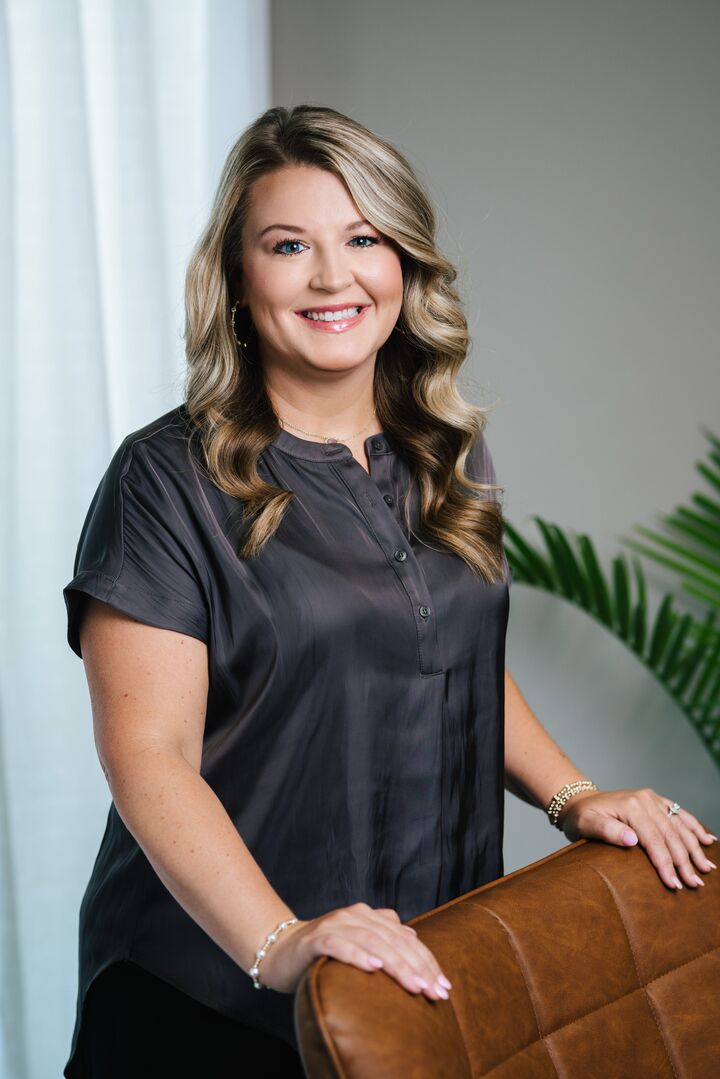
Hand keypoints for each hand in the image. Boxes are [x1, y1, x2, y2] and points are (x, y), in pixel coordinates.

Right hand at [252, 902, 452, 1001]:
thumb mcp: (359, 944)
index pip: (406, 939)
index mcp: (370, 916)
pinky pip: (340, 945)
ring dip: (396, 964)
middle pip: (394, 941)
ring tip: (414, 985)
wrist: (281, 951)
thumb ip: (384, 936)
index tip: (444, 986)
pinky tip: (374, 967)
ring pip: (373, 942)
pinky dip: (358, 955)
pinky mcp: (317, 938)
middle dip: (418, 967)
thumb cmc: (325, 953)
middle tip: (435, 991)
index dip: (427, 962)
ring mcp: (336, 924)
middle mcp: (356, 915)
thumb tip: (413, 935)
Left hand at [557, 787, 717, 890]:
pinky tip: (707, 840)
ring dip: (694, 848)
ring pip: (679, 826)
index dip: (665, 864)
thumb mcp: (586, 824)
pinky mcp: (656, 802)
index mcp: (631, 807)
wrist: (579, 800)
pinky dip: (695, 827)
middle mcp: (646, 800)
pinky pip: (680, 814)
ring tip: (707, 868)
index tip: (674, 884)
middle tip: (695, 884)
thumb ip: (608, 831)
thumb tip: (632, 840)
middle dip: (684, 862)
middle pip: (670, 835)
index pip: (653, 840)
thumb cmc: (581, 817)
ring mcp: (652, 799)